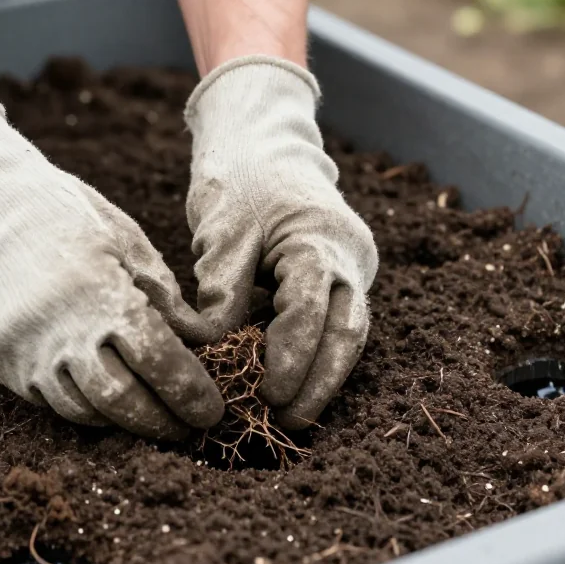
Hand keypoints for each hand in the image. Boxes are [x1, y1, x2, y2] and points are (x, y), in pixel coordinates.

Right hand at [0, 103, 223, 439]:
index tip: (211, 410)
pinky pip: (50, 400)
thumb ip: (165, 298)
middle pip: (121, 400)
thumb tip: (201, 345)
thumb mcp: (129, 244)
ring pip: (83, 410)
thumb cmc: (70, 219)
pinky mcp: (1, 362)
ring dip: (123, 422)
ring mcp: (25, 351)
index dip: (189, 393)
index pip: (157, 361)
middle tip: (187, 429)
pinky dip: (85, 406)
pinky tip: (108, 401)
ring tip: (152, 419)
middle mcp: (60, 331)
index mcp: (101, 294)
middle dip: (160, 422)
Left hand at [184, 56, 378, 429]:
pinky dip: (314, 354)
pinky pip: (334, 323)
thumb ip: (222, 295)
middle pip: (347, 331)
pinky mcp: (339, 276)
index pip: (312, 307)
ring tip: (291, 414)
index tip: (267, 393)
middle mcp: (347, 255)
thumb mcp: (223, 234)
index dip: (292, 355)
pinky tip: (290, 383)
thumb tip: (213, 354)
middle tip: (287, 421)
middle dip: (320, 382)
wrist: (263, 142)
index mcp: (319, 238)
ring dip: (322, 376)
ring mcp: (350, 266)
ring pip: (346, 332)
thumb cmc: (238, 181)